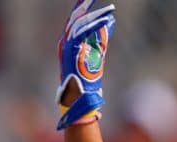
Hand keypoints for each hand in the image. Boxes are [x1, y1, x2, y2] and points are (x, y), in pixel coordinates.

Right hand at [56, 0, 115, 129]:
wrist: (79, 97)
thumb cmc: (87, 79)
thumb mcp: (97, 54)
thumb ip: (101, 39)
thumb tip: (110, 22)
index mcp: (69, 42)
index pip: (76, 22)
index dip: (82, 9)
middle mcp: (66, 42)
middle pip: (75, 20)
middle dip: (83, 6)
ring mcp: (68, 46)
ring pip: (81, 25)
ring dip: (95, 16)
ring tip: (109, 9)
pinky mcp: (73, 52)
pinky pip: (84, 34)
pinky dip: (95, 26)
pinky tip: (106, 20)